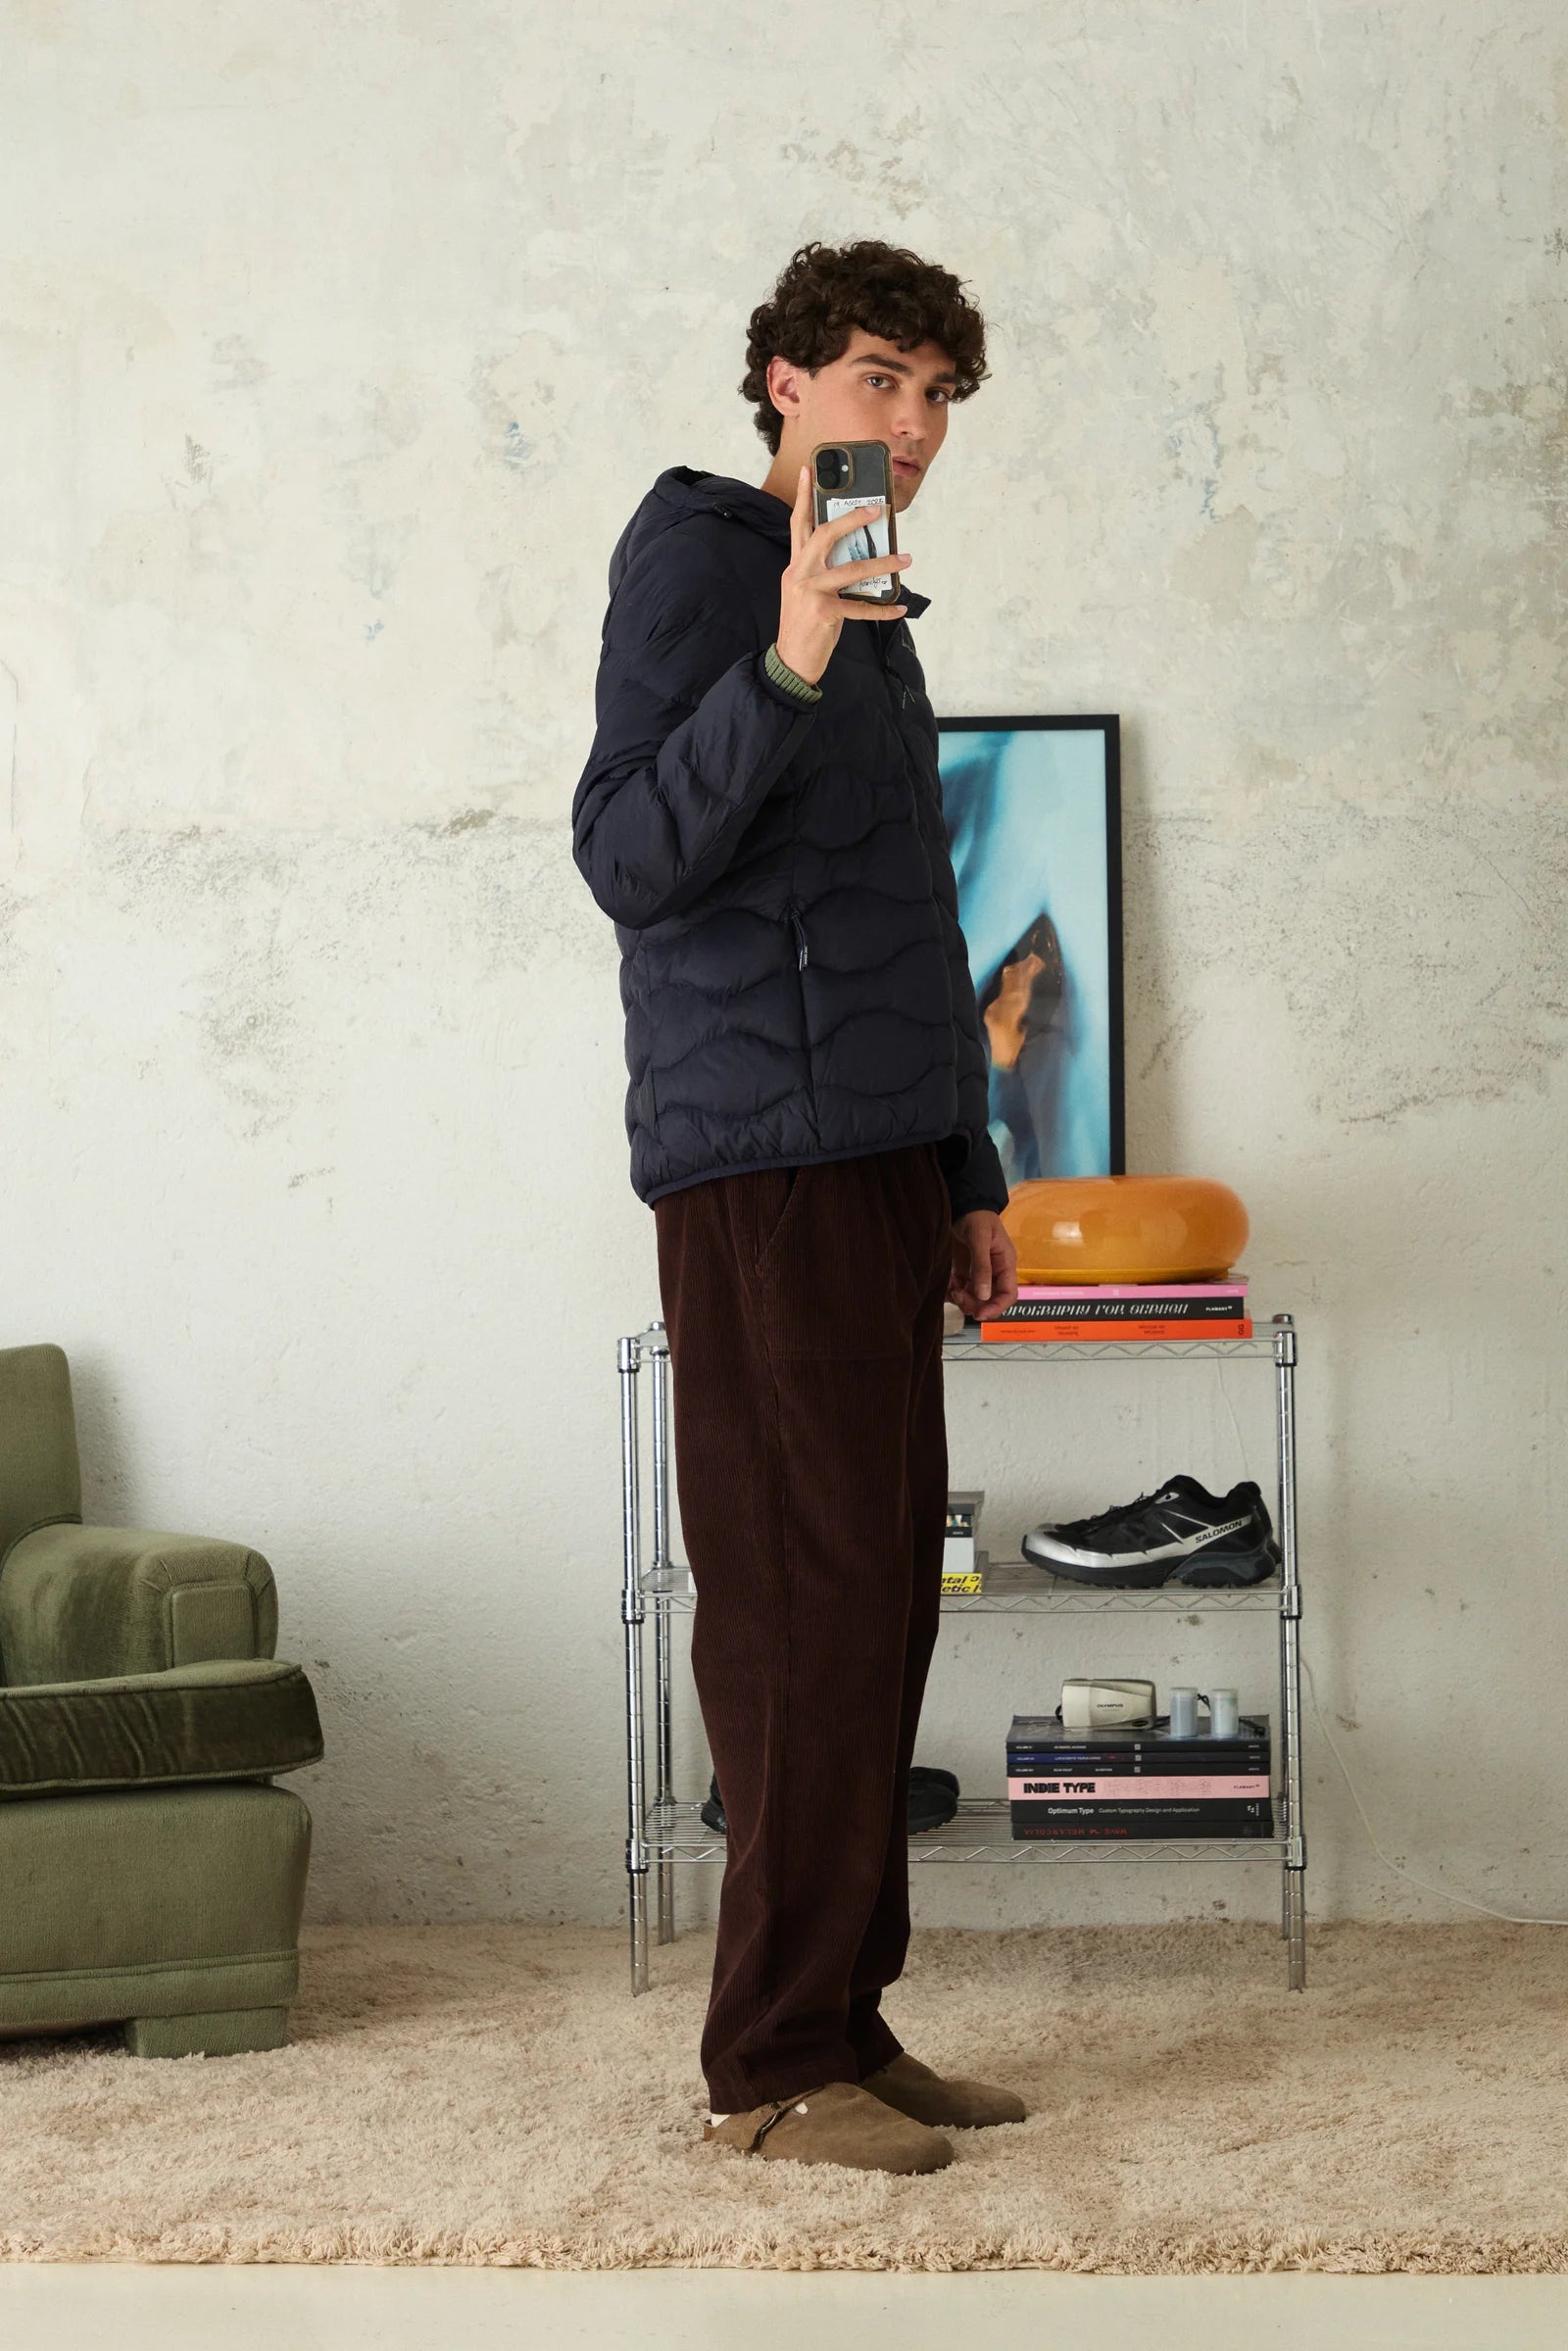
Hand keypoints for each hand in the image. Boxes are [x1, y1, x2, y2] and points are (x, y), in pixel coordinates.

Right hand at [775, 464, 912, 683]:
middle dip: (851, 519)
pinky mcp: (823, 612)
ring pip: (850, 569)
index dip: (804, 497)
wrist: (790, 662)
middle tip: (876, 509)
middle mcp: (800, 574)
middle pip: (823, 535)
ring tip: (905, 559)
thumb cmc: (804, 626)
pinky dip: (882, 609)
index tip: (810, 470)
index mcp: (796, 566)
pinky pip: (859, 607)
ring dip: (881, 563)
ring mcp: (810, 592)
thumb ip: (823, 572)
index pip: (798, 524)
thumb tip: (856, 557)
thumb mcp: (806, 593)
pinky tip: (899, 608)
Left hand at [948, 1212, 1018, 1321]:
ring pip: (973, 1299)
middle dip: (974, 1303)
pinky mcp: (964, 1273)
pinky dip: (952, 1291)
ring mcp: (978, 1274)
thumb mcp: (980, 1239)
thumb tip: (984, 1295)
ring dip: (961, 1298)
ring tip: (951, 1285)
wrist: (962, 1206)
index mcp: (1005, 1265)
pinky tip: (947, 1281)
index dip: (997, 1308)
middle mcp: (993, 1273)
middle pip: (989, 1300)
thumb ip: (982, 1266)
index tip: (980, 1315)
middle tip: (957, 1294)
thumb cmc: (977, 1218)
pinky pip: (960, 1291)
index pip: (1008, 1294)